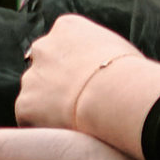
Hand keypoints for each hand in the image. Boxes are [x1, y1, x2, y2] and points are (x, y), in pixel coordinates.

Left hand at [16, 13, 159, 151]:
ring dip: (49, 105)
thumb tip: (122, 67)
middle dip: (56, 82)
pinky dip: (45, 126)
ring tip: (75, 121)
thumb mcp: (121, 49)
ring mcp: (32, 75)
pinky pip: (31, 118)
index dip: (73, 64)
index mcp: (67, 26)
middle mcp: (43, 46)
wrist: (117, 96)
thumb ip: (104, 52)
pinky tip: (66, 132)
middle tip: (79, 102)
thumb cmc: (132, 75)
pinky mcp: (26, 104)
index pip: (61, 42)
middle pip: (44, 65)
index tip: (87, 81)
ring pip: (36, 92)